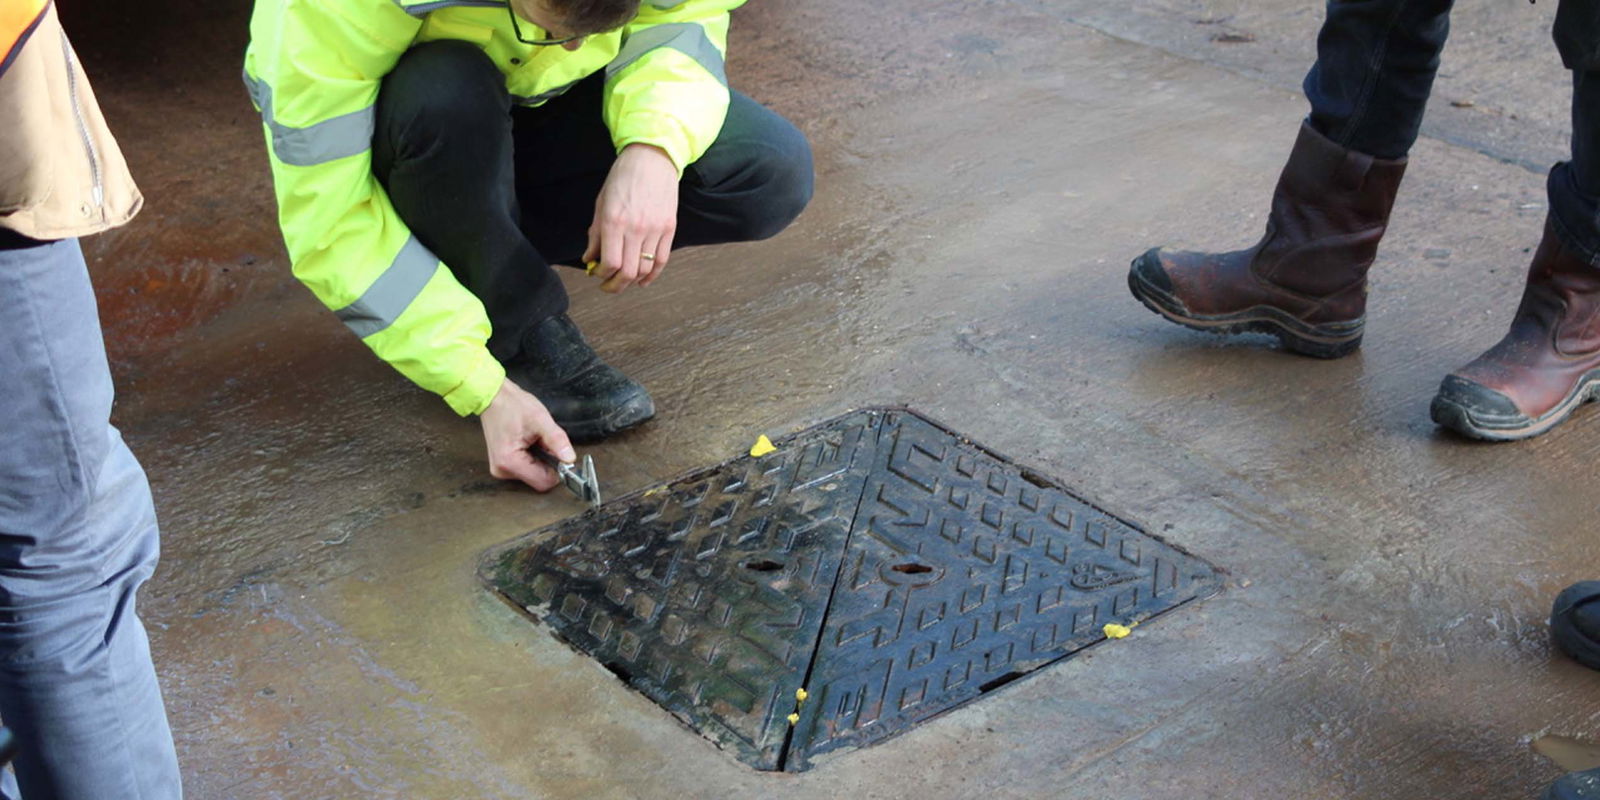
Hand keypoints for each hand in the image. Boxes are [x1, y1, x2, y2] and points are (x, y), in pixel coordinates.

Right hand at [478, 378, 575, 490]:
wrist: (493, 397)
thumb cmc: (512, 405)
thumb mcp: (540, 420)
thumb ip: (557, 441)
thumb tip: (570, 459)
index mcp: (509, 462)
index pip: (544, 482)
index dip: (556, 470)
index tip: (558, 454)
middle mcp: (502, 470)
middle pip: (539, 479)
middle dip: (547, 461)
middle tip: (541, 441)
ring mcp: (501, 469)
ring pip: (533, 474)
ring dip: (539, 459)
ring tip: (532, 439)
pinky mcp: (503, 465)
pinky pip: (526, 468)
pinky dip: (532, 457)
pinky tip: (527, 442)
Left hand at [583, 143, 678, 293]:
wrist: (651, 159)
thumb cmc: (623, 178)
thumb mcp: (601, 204)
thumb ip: (595, 234)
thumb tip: (589, 259)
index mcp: (614, 222)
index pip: (609, 263)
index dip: (601, 275)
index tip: (597, 274)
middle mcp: (635, 229)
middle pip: (627, 272)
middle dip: (615, 286)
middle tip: (608, 286)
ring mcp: (655, 230)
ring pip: (645, 269)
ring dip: (633, 281)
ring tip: (624, 281)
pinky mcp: (669, 229)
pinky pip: (661, 261)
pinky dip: (652, 275)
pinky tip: (643, 281)